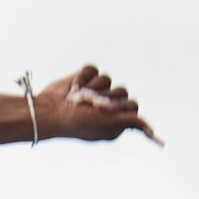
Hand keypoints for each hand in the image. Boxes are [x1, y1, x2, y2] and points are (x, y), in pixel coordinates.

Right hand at [35, 65, 159, 145]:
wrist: (48, 112)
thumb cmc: (77, 123)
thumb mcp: (106, 124)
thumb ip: (129, 121)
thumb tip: (150, 129)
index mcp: (115, 120)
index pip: (132, 106)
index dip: (121, 106)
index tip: (107, 110)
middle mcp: (107, 105)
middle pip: (121, 91)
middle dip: (105, 97)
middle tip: (91, 105)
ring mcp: (95, 90)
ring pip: (107, 79)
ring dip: (92, 87)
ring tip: (78, 97)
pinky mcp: (84, 78)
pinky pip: (92, 69)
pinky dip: (82, 76)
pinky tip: (74, 86)